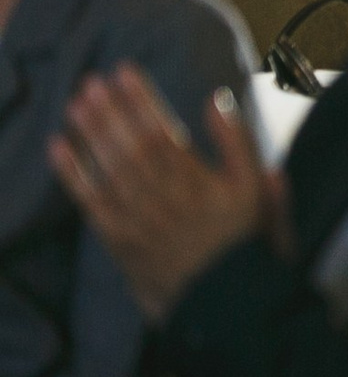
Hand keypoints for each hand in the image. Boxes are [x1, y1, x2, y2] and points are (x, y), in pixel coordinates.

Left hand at [51, 70, 277, 322]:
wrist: (227, 305)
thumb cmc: (247, 243)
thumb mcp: (259, 190)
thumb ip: (239, 143)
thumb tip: (217, 100)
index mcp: (200, 183)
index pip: (161, 132)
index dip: (140, 100)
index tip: (126, 72)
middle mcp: (163, 199)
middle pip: (128, 147)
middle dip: (109, 111)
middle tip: (92, 81)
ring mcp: (137, 221)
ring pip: (107, 170)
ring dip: (89, 134)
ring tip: (77, 103)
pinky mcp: (119, 240)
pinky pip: (90, 204)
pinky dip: (72, 174)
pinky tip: (59, 147)